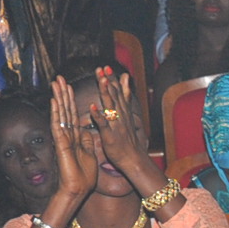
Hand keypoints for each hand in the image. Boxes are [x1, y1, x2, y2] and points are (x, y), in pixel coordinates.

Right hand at [46, 79, 99, 216]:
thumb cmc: (84, 175)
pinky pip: (58, 125)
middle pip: (65, 110)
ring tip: (56, 83)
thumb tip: (87, 129)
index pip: (72, 113)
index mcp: (75, 136)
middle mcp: (67, 134)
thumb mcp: (89, 153)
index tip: (68, 85)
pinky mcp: (60, 144)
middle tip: (59, 77)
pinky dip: (57, 113)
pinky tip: (54, 101)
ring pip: (60, 114)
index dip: (70, 99)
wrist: (78, 189)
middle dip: (62, 93)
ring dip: (58, 98)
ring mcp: (62, 138)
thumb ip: (87, 140)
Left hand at [91, 67, 157, 189]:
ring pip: (110, 107)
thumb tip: (126, 79)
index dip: (112, 79)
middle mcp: (121, 116)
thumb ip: (126, 97)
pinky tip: (93, 108)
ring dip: (106, 93)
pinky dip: (99, 116)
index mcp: (123, 112)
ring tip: (101, 80)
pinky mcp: (110, 136)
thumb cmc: (129, 141)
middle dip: (108, 81)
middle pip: (114, 96)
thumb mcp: (128, 116)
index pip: (118, 92)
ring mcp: (116, 126)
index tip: (106, 67)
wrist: (135, 160)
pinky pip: (104, 125)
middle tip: (102, 68)